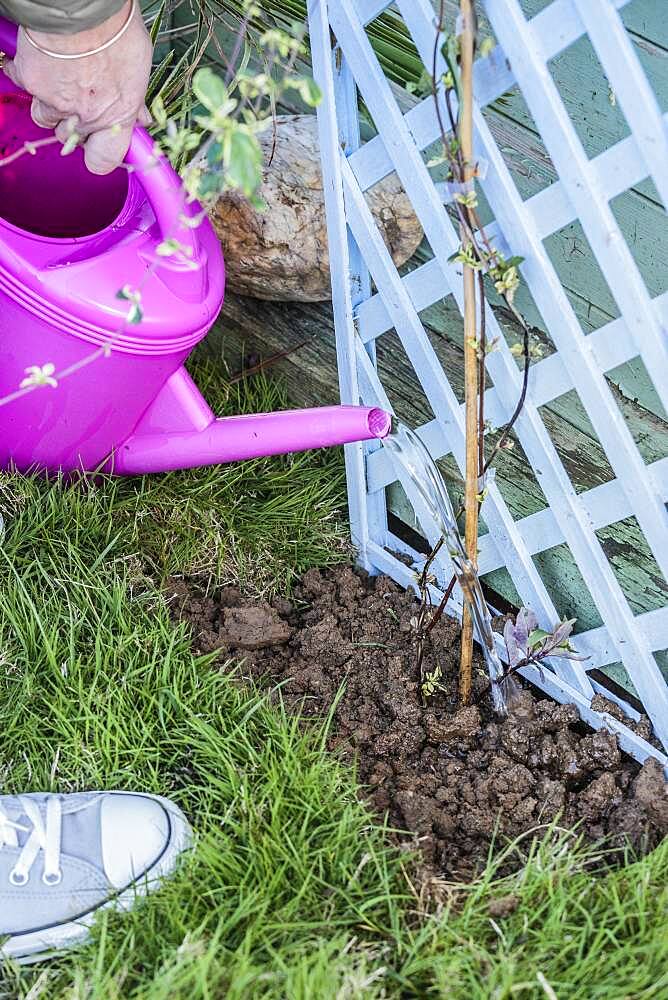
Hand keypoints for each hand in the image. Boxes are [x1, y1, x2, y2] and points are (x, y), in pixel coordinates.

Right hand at [4, 1, 152, 174]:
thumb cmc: (116, 29)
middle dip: (73, 122)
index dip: (98, 156)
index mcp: (117, 116)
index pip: (103, 160)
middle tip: (79, 98)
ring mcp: (56, 102)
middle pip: (70, 138)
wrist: (82, 8)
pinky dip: (28, 74)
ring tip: (60, 78)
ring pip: (45, 117)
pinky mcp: (32, 82)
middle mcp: (86, 116)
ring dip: (50, 103)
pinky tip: (39, 59)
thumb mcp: (139, 66)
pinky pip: (25, 84)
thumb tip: (142, 116)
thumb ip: (136, 98)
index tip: (99, 147)